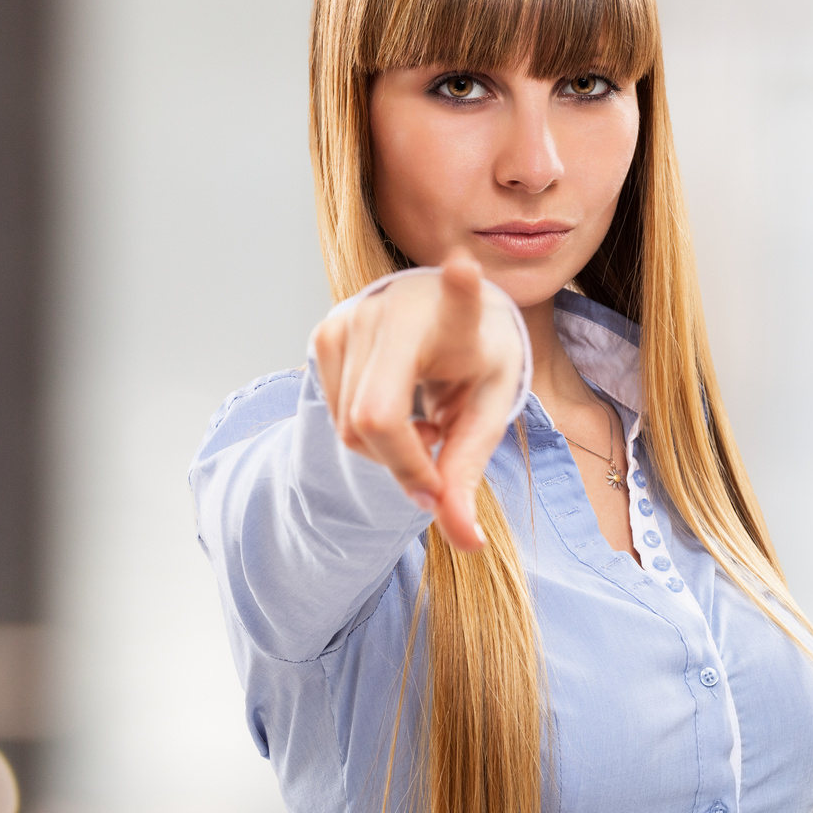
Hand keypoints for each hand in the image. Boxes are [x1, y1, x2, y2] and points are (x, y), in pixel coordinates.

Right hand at [310, 249, 522, 547]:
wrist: (440, 310)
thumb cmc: (474, 358)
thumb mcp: (488, 412)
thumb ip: (470, 472)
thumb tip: (466, 544)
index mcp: (457, 321)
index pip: (460, 307)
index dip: (461, 292)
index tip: (466, 268)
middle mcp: (395, 311)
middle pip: (375, 420)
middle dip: (405, 462)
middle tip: (438, 461)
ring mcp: (350, 318)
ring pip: (350, 427)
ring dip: (389, 449)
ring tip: (424, 420)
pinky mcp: (323, 333)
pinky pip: (336, 416)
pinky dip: (367, 433)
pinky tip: (394, 404)